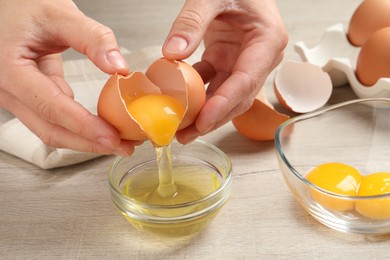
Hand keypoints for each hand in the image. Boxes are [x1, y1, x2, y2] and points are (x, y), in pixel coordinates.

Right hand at [0, 0, 136, 155]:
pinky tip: (101, 127)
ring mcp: (16, 97)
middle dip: (89, 142)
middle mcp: (7, 90)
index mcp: (9, 69)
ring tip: (118, 141)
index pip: (51, 107)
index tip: (112, 137)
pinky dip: (78, 126)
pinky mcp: (29, 97)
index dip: (84, 126)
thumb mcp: (60, 14)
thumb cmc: (24, 6)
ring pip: (50, 130)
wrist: (7, 7)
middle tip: (123, 147)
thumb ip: (93, 38)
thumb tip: (119, 68)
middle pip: (50, 129)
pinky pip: (52, 119)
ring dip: (85, 139)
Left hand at [162, 0, 287, 142]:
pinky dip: (195, 95)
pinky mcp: (227, 61)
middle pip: (238, 97)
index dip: (224, 104)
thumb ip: (192, 21)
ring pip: (225, 96)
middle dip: (212, 119)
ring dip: (203, 113)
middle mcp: (260, 57)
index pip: (246, 80)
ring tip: (180, 129)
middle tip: (186, 135)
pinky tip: (178, 104)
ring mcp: (243, 61)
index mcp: (267, 41)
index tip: (203, 121)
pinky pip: (211, 83)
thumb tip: (172, 53)